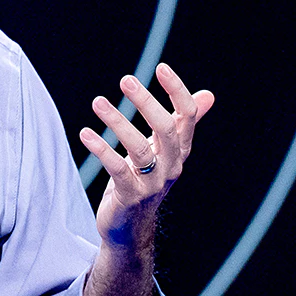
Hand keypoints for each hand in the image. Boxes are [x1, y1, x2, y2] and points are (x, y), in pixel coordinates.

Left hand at [77, 62, 213, 251]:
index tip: (161, 67)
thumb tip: (209, 95)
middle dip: (146, 102)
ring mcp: (152, 183)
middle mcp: (171, 165)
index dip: (177, 91)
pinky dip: (101, 149)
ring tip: (98, 102)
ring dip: (117, 122)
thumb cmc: (145, 180)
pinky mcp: (130, 196)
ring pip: (138, 148)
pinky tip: (86, 133)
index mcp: (179, 150)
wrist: (130, 227)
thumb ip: (182, 123)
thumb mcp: (163, 150)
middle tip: (126, 79)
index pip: (187, 117)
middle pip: (166, 129)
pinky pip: (117, 169)